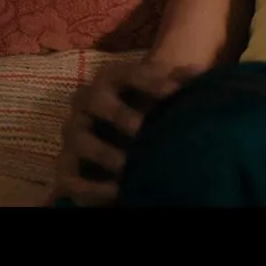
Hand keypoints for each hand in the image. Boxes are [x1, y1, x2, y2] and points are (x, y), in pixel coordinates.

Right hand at [51, 61, 195, 205]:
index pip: (127, 73)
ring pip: (78, 139)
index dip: (150, 81)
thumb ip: (180, 82)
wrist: (127, 129)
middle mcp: (87, 101)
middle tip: (142, 129)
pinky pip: (69, 178)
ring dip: (102, 153)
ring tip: (127, 165)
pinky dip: (90, 188)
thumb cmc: (151, 105)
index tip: (174, 93)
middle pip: (93, 100)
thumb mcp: (164, 92)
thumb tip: (197, 75)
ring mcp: (74, 132)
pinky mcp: (67, 165)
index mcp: (112, 78)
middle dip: (119, 114)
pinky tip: (117, 192)